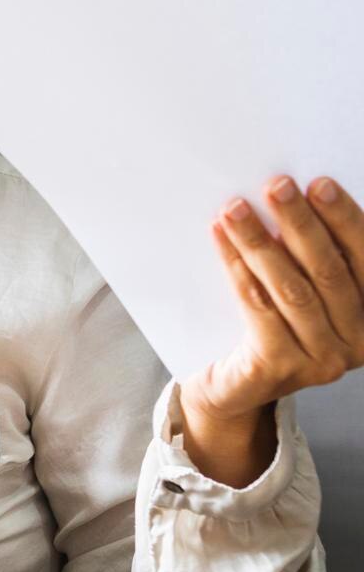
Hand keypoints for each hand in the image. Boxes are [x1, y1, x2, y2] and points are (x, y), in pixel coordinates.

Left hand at [182, 176, 363, 485]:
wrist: (232, 388)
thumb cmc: (272, 327)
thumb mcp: (304, 290)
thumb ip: (312, 256)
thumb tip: (294, 196)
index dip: (345, 218)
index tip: (318, 182)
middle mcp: (359, 342)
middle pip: (329, 271)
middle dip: (301, 222)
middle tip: (276, 185)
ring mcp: (321, 361)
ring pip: (291, 289)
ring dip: (261, 242)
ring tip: (235, 207)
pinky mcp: (280, 370)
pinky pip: (257, 308)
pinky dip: (238, 268)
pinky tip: (221, 239)